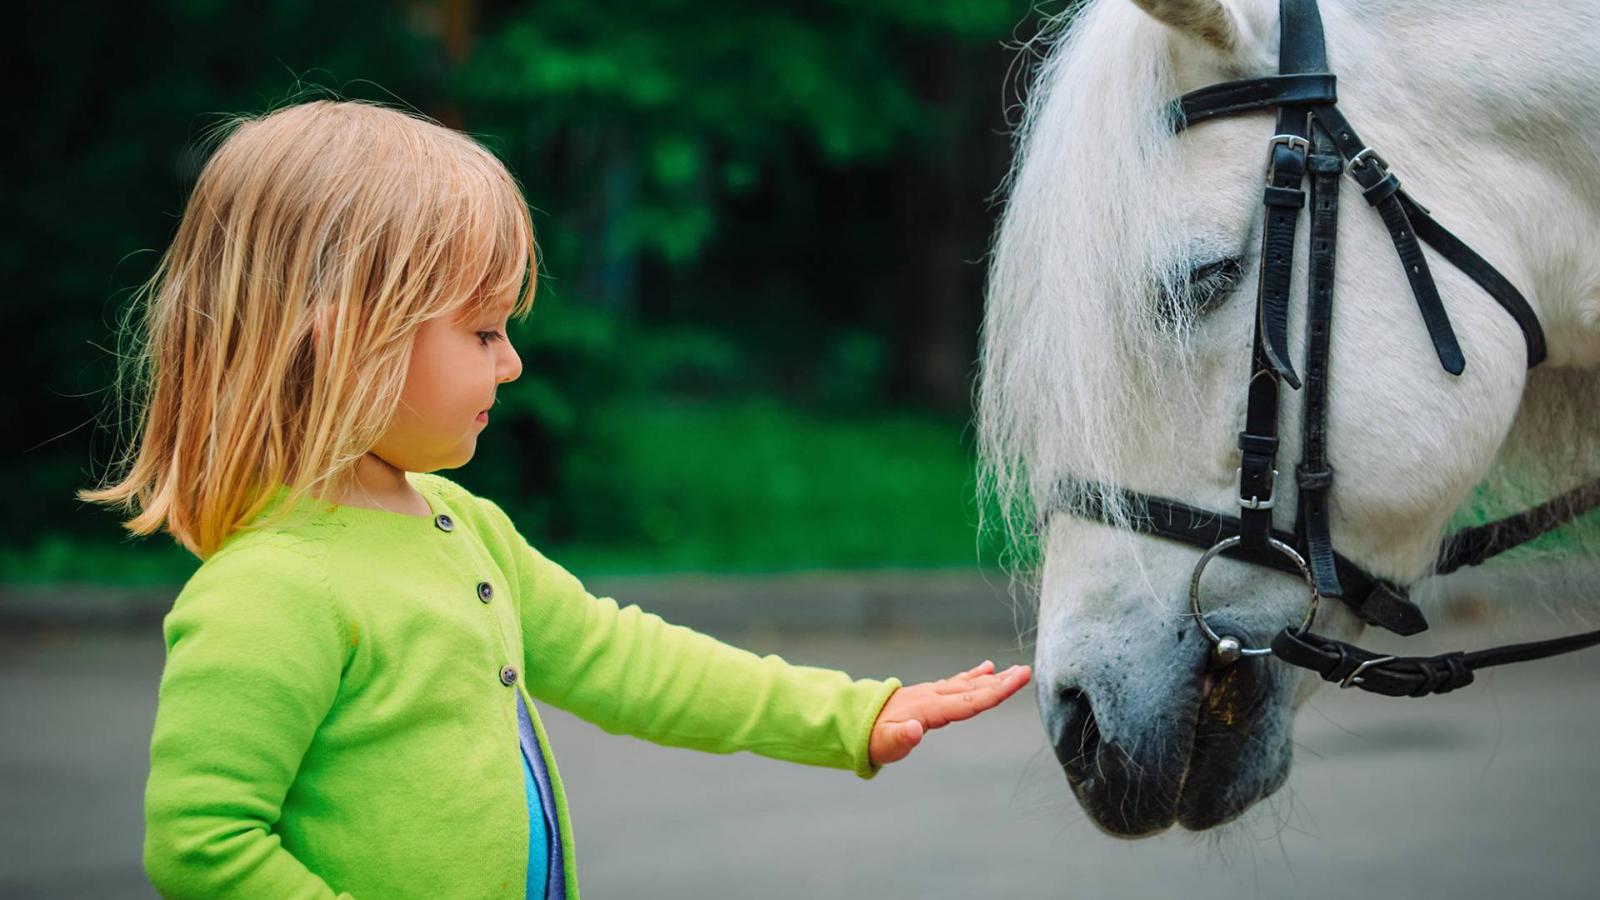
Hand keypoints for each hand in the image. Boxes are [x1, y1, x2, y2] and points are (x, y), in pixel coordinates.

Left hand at [868, 660, 1031, 765]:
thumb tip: (916, 730)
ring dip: (992, 678)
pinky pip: (957, 683)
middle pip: (973, 689)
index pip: (968, 700)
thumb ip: (901, 738)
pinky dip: (973, 676)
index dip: (994, 691)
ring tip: (1015, 671)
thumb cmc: (871, 738)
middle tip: (1026, 671)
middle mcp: (933, 696)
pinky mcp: (930, 695)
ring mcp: (932, 693)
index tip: (1017, 679)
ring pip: (968, 684)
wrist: (855, 721)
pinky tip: (986, 668)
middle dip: (1001, 682)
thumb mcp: (883, 744)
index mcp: (929, 708)